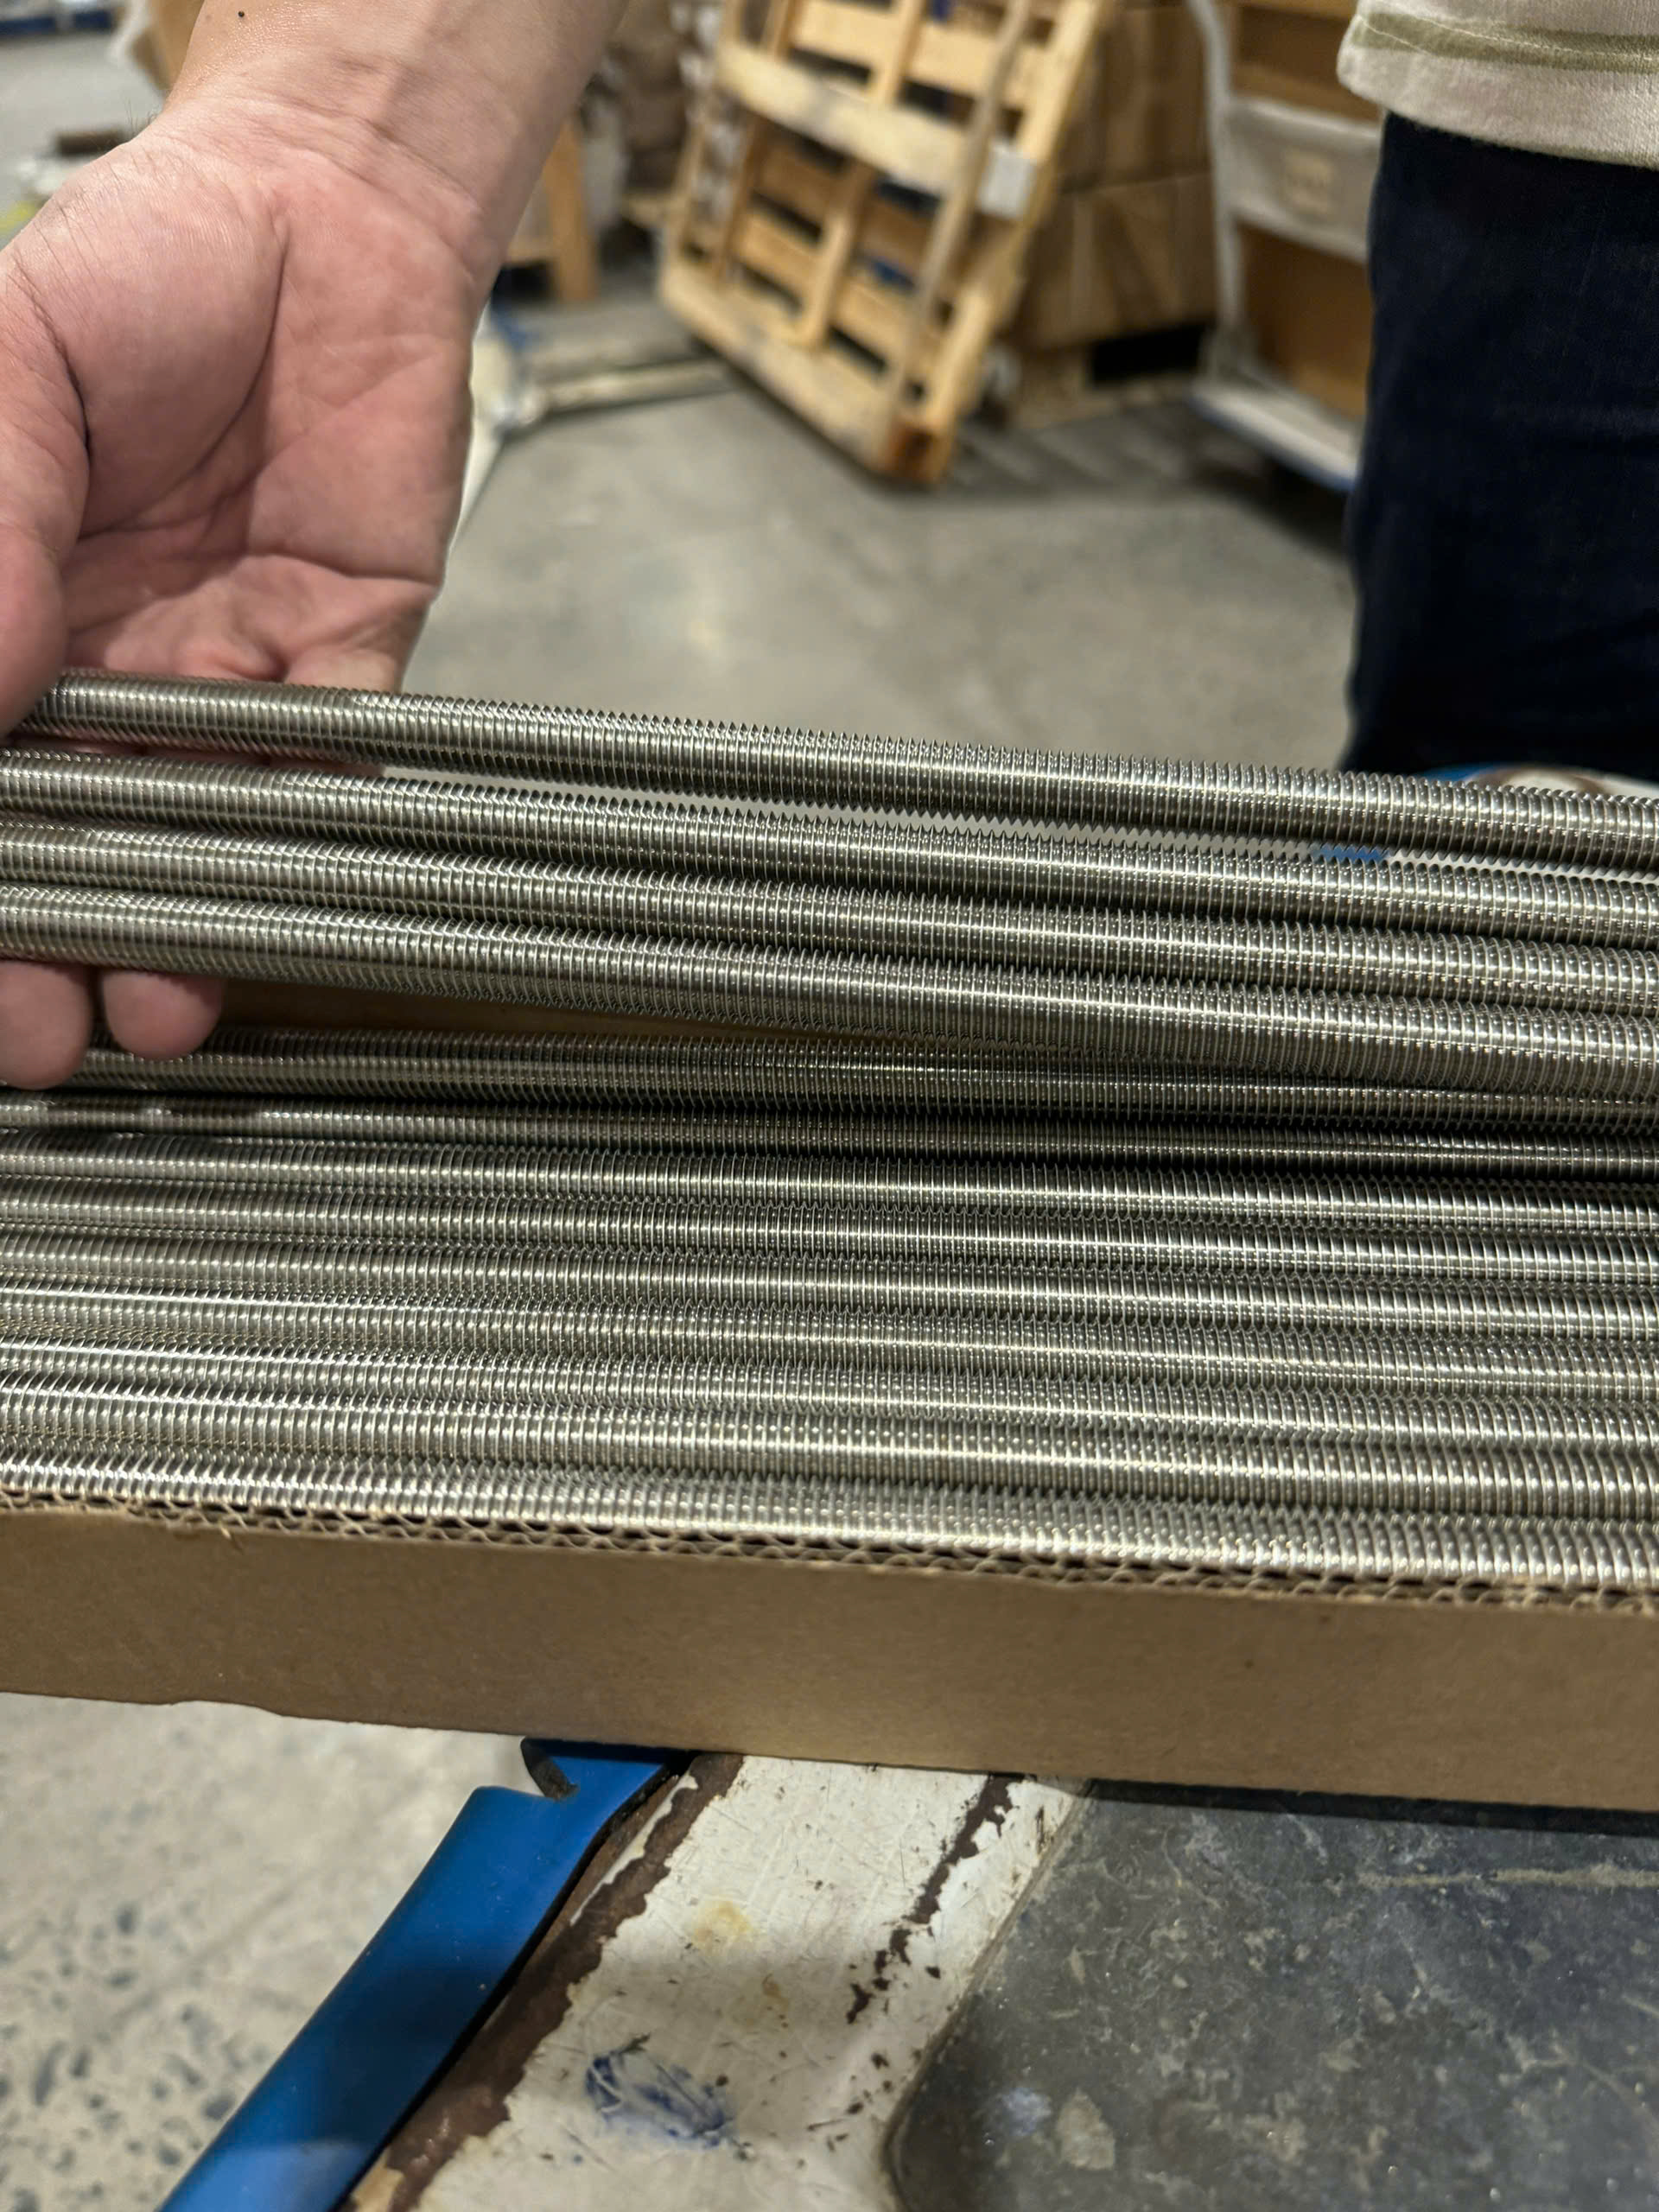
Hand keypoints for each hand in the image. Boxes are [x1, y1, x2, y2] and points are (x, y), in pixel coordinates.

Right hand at [0, 98, 478, 1085]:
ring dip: (157, 935)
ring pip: (185, 838)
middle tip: (30, 1037)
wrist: (324, 220)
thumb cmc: (144, 271)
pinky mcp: (340, 673)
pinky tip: (245, 930)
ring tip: (131, 1016)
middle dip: (42, 944)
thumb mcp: (13, 371)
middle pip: (68, 835)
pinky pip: (316, 779)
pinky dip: (286, 857)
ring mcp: (219, 680)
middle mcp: (103, 666)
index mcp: (7, 605)